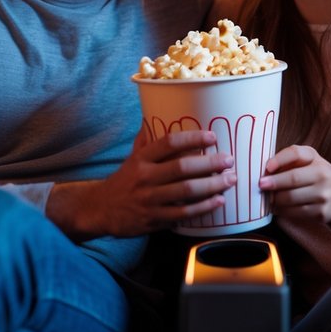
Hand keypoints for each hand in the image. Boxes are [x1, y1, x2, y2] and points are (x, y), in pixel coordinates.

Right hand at [60, 129, 235, 238]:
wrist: (100, 209)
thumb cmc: (123, 181)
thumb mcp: (132, 158)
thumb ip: (147, 139)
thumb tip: (155, 112)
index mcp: (141, 159)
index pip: (168, 143)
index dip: (192, 138)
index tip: (212, 136)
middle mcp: (145, 177)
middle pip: (181, 168)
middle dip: (209, 163)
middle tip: (228, 160)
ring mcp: (149, 199)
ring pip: (185, 192)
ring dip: (211, 185)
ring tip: (230, 180)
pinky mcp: (153, 219)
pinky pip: (183, 214)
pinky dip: (202, 208)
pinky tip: (218, 201)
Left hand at [258, 145, 330, 223]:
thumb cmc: (319, 174)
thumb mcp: (309, 160)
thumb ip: (289, 160)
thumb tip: (265, 170)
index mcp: (315, 158)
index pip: (296, 154)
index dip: (279, 159)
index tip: (267, 167)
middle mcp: (322, 175)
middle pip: (293, 178)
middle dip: (273, 183)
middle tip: (260, 185)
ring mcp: (323, 195)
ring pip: (291, 198)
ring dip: (275, 200)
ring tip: (266, 198)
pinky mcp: (321, 213)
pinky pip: (295, 213)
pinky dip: (282, 211)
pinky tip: (276, 208)